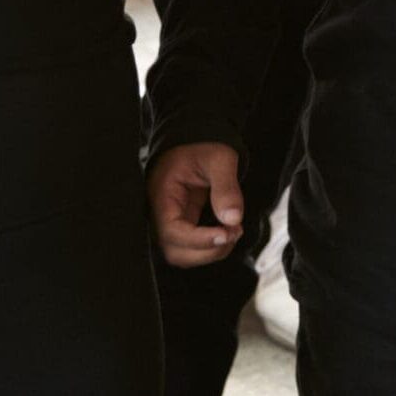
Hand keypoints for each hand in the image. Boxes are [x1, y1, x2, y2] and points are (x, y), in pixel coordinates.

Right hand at [146, 141, 244, 267]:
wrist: (196, 141)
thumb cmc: (203, 146)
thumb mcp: (219, 159)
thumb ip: (226, 187)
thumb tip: (233, 220)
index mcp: (162, 195)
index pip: (172, 231)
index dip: (199, 240)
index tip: (226, 234)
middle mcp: (160, 214)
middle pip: (175, 251)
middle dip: (208, 250)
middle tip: (235, 231)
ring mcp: (170, 222)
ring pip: (184, 255)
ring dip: (211, 252)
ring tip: (234, 231)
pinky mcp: (182, 226)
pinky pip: (192, 248)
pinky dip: (211, 247)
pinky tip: (228, 231)